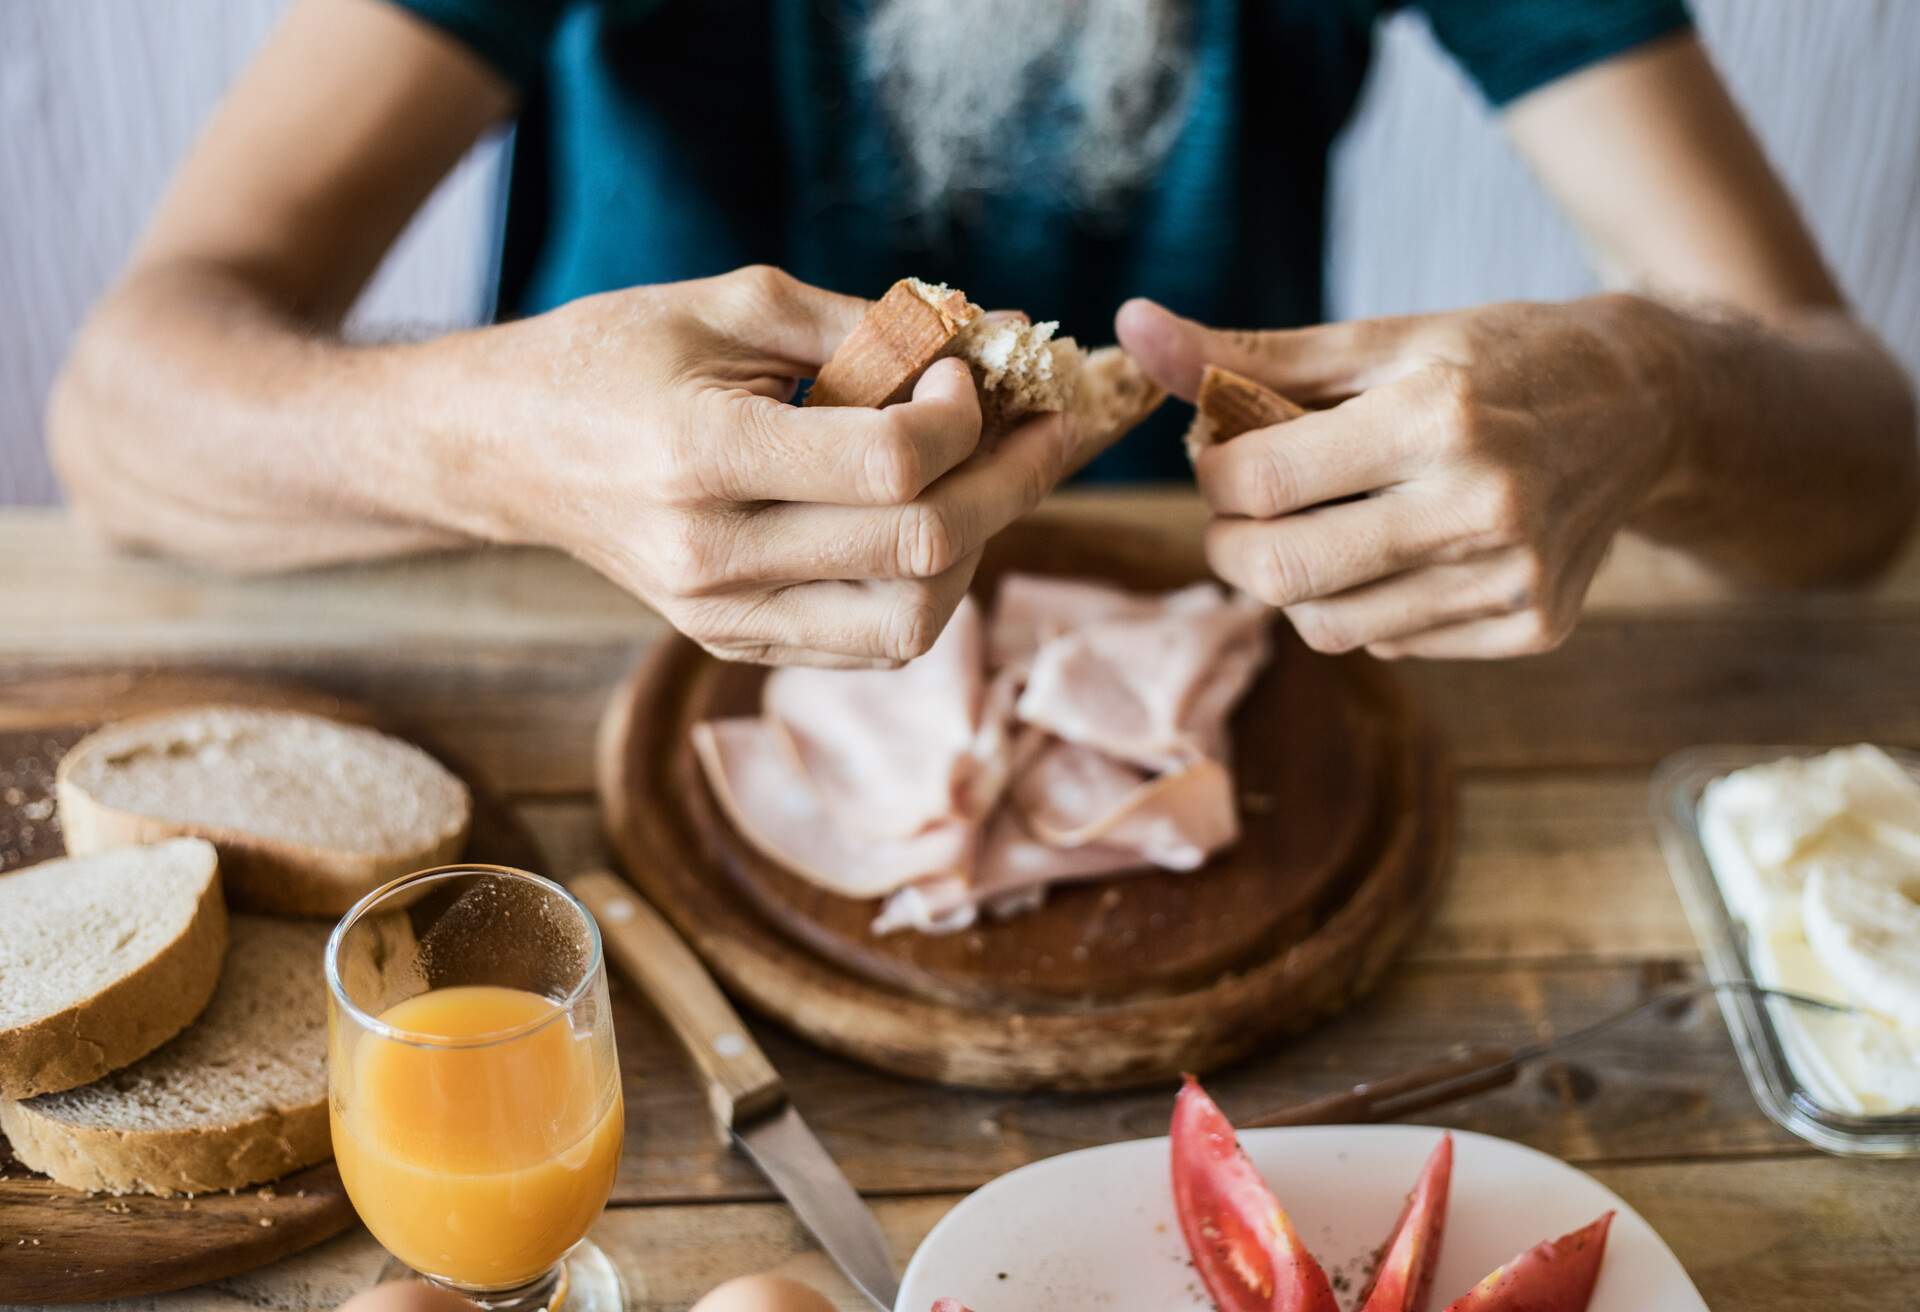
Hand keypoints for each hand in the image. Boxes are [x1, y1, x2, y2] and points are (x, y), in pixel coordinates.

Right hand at [443, 266, 1073, 666]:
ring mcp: (721, 618)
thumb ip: (872, 326)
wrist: (508, 446)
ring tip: (985, 479)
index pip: (891, 463)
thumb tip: (1001, 336)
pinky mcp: (732, 646)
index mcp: (702, 454)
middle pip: (919, 546)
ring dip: (976, 546)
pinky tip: (933, 522)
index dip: (963, 415)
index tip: (967, 370)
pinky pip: (872, 645)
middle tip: (1044, 425)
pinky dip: (927, 587)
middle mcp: (712, 557)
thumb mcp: (738, 305)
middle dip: (1012, 480)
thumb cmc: (618, 355)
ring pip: (911, 622)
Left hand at [1116, 295, 1679, 657]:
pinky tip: (1393, 552)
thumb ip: (1250, 354)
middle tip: (1240, 507)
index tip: (1218, 453)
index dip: (1211, 473)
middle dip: (1229, 542)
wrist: (1646, 405)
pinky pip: (1394, 643)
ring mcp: (1513, 580)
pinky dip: (1366, 604)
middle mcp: (1481, 507)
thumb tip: (1129, 327)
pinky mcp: (1533, 628)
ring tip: (1318, 523)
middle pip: (1281, 572)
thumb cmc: (1496, 360)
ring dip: (1293, 580)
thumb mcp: (1380, 340)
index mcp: (1436, 417)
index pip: (1261, 480)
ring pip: (1328, 625)